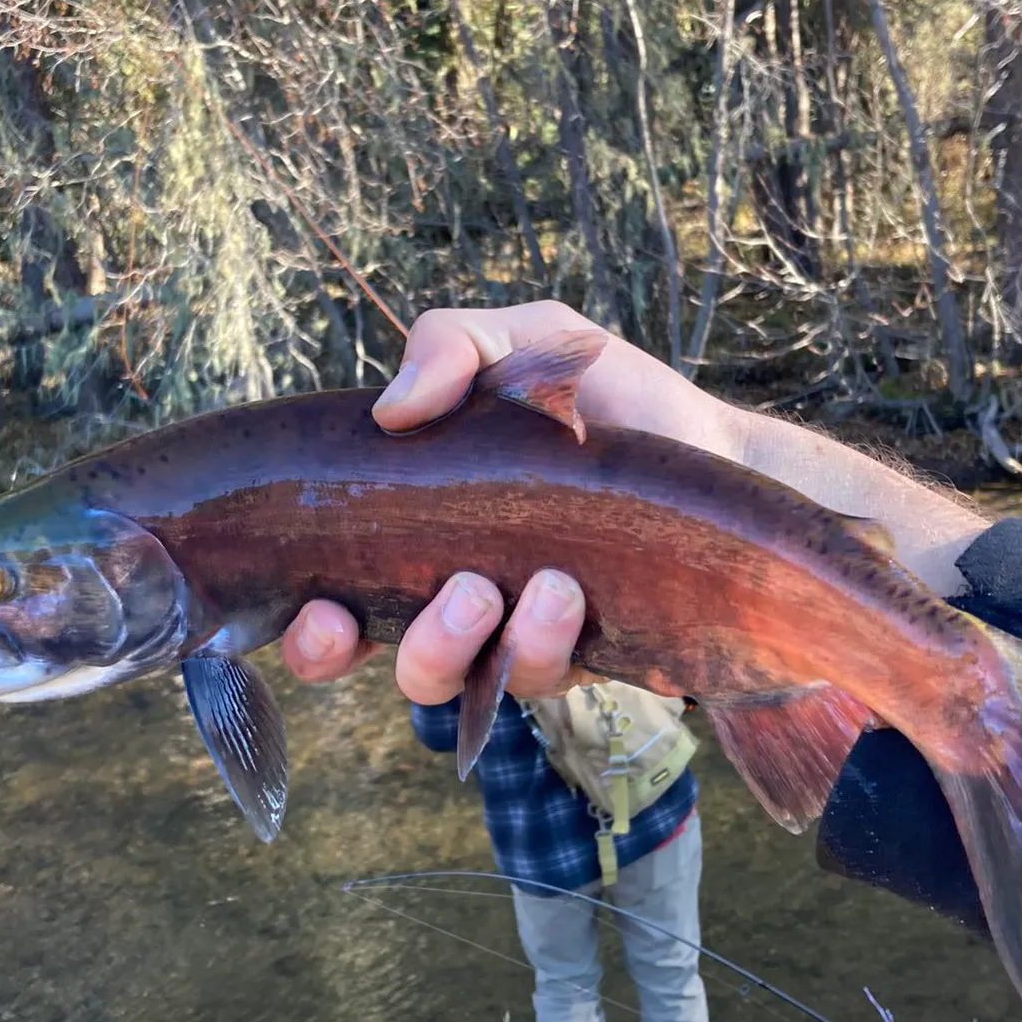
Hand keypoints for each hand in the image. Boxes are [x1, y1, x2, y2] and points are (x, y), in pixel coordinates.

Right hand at [278, 301, 741, 703]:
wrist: (712, 443)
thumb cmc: (604, 395)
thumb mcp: (529, 340)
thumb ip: (454, 343)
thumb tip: (390, 408)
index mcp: (418, 526)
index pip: (337, 598)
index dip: (309, 629)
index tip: (317, 609)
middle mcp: (457, 592)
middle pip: (387, 659)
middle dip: (386, 646)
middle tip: (455, 590)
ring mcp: (517, 631)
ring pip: (453, 680)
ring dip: (460, 643)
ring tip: (511, 585)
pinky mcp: (578, 655)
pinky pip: (537, 677)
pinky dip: (539, 641)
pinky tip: (565, 590)